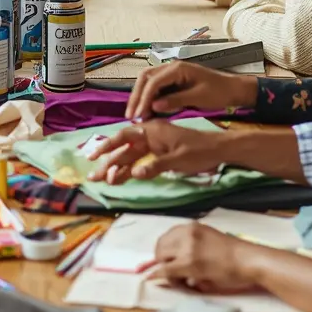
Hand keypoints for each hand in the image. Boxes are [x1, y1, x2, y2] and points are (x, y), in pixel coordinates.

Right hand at [87, 120, 224, 183]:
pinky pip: (140, 161)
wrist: (218, 149)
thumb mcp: (178, 159)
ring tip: (101, 180)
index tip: (93, 157)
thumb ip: (155, 166)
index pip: (124, 137)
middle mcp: (149, 136)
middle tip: (93, 176)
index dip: (107, 147)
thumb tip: (134, 173)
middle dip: (108, 163)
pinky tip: (119, 178)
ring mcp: (154, 145)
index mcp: (152, 130)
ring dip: (116, 168)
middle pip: (124, 150)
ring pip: (130, 157)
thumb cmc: (200, 151)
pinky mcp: (159, 153)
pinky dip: (130, 170)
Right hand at [126, 61, 258, 122]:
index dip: (143, 98)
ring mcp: (171, 73)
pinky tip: (147, 111)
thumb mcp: (199, 98)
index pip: (153, 82)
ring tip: (136, 115)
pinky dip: (149, 99)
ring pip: (148, 82)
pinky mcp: (174, 81)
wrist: (234, 89)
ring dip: (141, 97)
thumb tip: (154, 106)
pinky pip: (156, 88)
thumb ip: (175, 100)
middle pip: (145, 78)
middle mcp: (171, 67)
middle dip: (136, 96)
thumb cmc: (219, 92)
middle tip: (130, 115)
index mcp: (178, 68)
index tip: (137, 115)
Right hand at [153, 223, 256, 292]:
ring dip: (164, 249)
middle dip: (160, 262)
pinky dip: (172, 239)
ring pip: (164, 239)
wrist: (248, 258)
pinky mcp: (195, 225)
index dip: (156, 275)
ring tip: (171, 258)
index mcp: (189, 262)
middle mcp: (186, 244)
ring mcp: (190, 231)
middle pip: (160, 251)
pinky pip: (174, 231)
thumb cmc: (229, 277)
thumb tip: (170, 277)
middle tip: (167, 270)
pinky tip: (179, 246)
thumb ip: (185, 279)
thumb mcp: (205, 283)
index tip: (149, 278)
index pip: (164, 269)